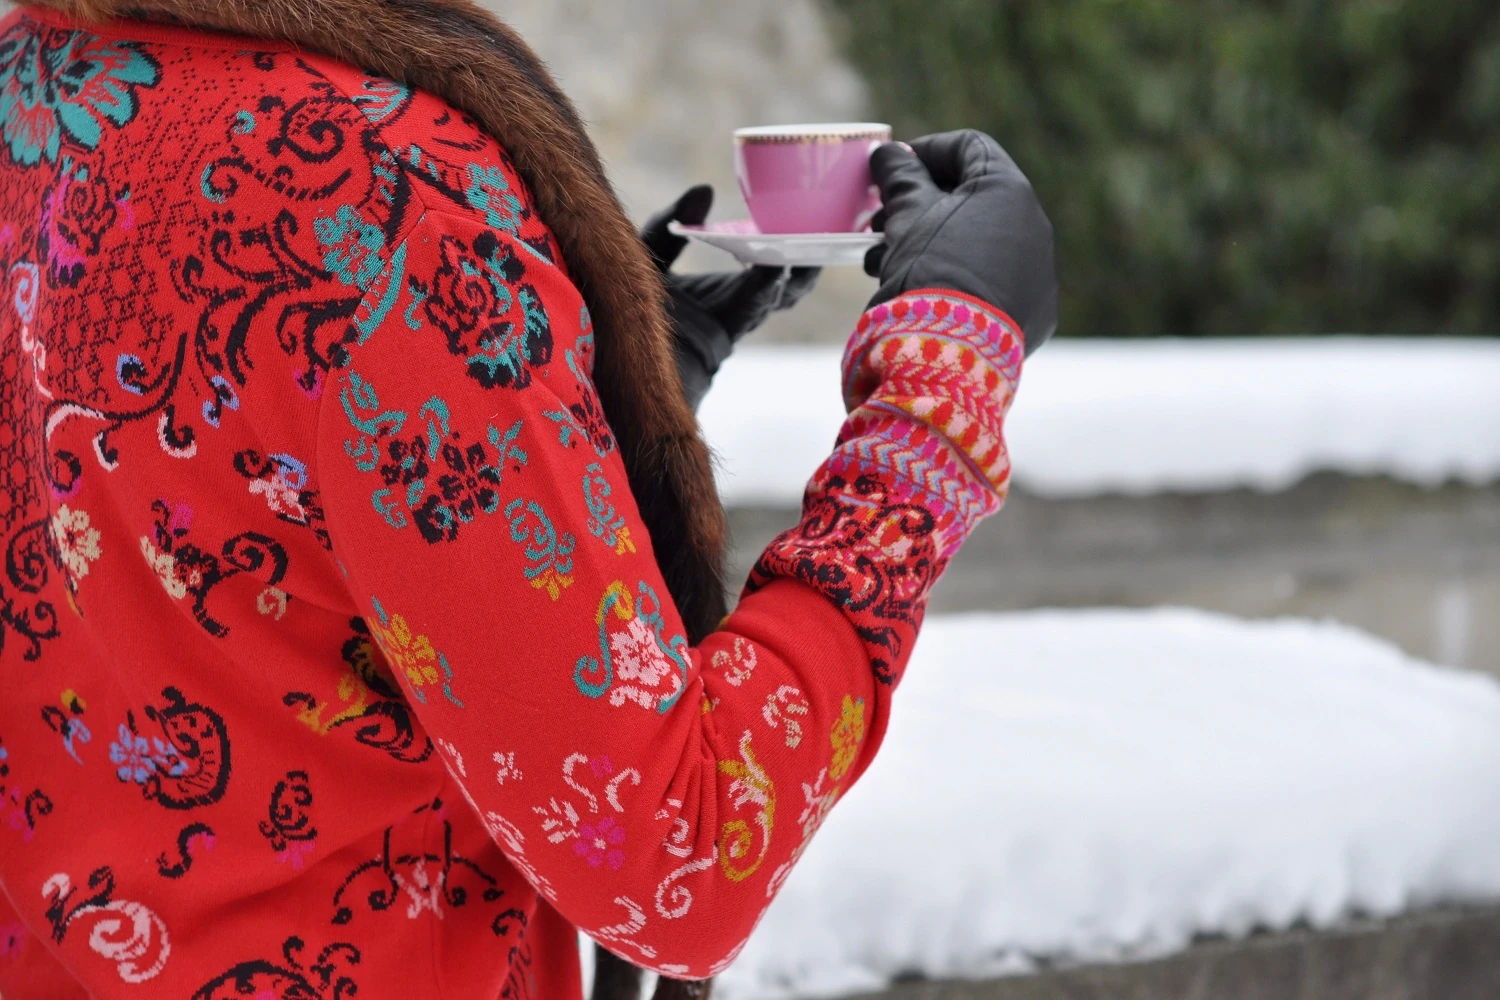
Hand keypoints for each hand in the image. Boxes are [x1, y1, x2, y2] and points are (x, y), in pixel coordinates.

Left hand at [642, 185, 819, 410]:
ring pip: (775, 299)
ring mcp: (726, 325)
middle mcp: (732, 312)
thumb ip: (673, 222)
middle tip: (829, 236)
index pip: (766, 270)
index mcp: (723, 295)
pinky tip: (774, 269)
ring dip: (795, 276)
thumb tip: (706, 190)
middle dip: (807, 264)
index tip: (806, 221)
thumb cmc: (622, 307)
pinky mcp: (715, 336)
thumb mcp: (649, 253)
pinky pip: (748, 309)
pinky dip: (763, 288)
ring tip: (812, 250)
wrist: (608, 356)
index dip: (788, 249)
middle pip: (784, 288)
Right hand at [866, 130, 1056, 354]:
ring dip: (933, 243)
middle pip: (974, 199)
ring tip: (887, 263)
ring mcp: (1038, 273)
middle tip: (882, 221)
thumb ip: (899, 175)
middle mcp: (1035, 227)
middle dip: (923, 205)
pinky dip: (959, 278)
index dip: (926, 151)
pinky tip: (923, 294)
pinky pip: (993, 283)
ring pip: (980, 243)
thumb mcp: (906, 215)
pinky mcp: (1034, 313)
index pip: (970, 148)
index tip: (893, 170)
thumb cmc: (927, 268)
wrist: (950, 350)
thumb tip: (887, 153)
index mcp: (1009, 190)